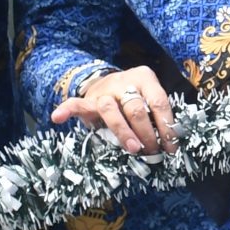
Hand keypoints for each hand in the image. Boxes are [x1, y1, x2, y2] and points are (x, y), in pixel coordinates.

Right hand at [51, 66, 176, 154]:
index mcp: (145, 78)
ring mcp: (104, 90)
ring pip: (111, 110)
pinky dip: (67, 110)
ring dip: (123, 132)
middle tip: (153, 150)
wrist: (107, 81)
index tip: (172, 147)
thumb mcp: (149, 99)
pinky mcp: (88, 100)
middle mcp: (124, 82)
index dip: (167, 126)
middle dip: (147, 132)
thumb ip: (157, 116)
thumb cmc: (135, 96)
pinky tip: (57, 118)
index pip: (159, 102)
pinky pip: (75, 103)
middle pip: (136, 108)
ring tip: (134, 148)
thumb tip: (171, 144)